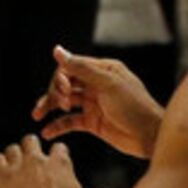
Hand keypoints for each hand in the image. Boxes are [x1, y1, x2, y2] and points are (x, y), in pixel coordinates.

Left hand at [0, 134, 106, 187]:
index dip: (56, 154)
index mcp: (60, 164)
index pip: (58, 148)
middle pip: (30, 140)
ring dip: (13, 157)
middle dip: (30, 148)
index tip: (54, 161)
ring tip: (13, 165)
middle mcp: (38, 160)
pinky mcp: (3, 179)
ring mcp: (19, 168)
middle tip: (30, 159)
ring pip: (12, 149)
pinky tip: (0, 173)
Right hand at [34, 45, 165, 157]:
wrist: (150, 136)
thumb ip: (81, 68)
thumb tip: (57, 50)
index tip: (63, 90)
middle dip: (55, 92)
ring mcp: (94, 103)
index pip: (72, 66)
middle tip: (59, 104)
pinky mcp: (93, 122)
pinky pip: (70, 122)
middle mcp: (96, 84)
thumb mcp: (108, 84)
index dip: (62, 76)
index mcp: (102, 70)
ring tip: (37, 117)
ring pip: (65, 102)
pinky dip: (58, 126)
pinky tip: (47, 132)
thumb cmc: (135, 106)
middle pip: (66, 83)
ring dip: (50, 107)